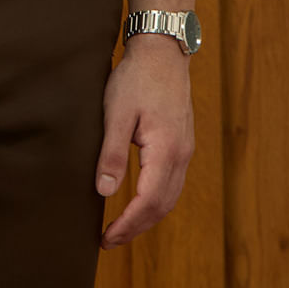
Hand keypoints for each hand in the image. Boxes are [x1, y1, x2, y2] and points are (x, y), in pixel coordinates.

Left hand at [95, 35, 194, 247]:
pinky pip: (173, 182)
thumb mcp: (116, 113)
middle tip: (110, 239)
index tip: (107, 237)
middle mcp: (181, 154)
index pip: (148, 201)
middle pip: (162, 206)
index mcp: (165, 150)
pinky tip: (140, 199)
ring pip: (170, 196)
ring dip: (147, 216)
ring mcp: (185, 149)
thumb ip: (111, 153)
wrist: (162, 50)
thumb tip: (104, 191)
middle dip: (136, 227)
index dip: (128, 224)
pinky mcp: (182, 142)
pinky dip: (156, 199)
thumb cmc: (136, 77)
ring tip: (122, 225)